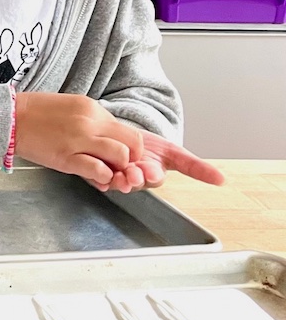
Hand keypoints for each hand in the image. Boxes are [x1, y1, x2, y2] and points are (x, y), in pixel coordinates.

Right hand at [14, 92, 143, 184]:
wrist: (9, 118)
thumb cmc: (36, 112)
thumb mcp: (72, 106)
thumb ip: (93, 120)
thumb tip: (109, 137)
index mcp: (92, 108)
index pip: (128, 130)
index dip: (131, 147)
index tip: (124, 155)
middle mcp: (90, 122)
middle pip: (132, 143)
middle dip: (131, 159)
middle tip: (119, 166)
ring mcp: (79, 140)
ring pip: (120, 157)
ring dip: (118, 168)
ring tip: (106, 171)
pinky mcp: (66, 158)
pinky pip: (98, 170)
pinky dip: (102, 177)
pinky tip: (94, 176)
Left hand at [88, 131, 224, 192]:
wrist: (120, 138)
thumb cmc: (148, 148)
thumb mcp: (173, 154)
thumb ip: (195, 166)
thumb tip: (222, 180)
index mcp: (153, 172)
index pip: (155, 177)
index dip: (152, 175)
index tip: (151, 172)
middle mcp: (135, 177)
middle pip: (135, 181)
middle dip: (135, 177)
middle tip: (132, 171)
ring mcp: (116, 176)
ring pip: (116, 181)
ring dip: (117, 178)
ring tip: (118, 171)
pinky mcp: (98, 173)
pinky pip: (97, 177)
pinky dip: (98, 175)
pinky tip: (100, 171)